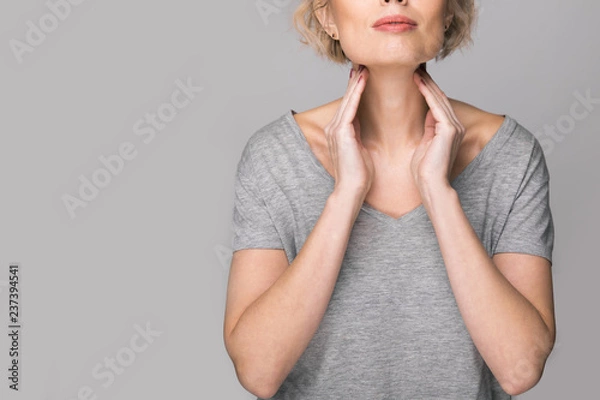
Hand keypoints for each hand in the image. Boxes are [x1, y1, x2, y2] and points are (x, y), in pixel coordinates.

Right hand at [324, 65, 373, 198]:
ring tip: (363, 66)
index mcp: (340, 132)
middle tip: (362, 62)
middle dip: (355, 80)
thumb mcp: (361, 149)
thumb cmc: (360, 174)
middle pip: (347, 98)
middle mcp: (334, 127)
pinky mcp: (341, 131)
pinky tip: (363, 79)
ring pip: (348, 99)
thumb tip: (363, 126)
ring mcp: (335, 129)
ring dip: (356, 81)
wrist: (352, 189)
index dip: (356, 89)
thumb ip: (359, 134)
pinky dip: (357, 92)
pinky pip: (351, 106)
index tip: (364, 74)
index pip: (349, 105)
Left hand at [411, 66, 465, 191]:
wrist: (430, 185)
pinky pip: (436, 105)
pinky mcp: (449, 129)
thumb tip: (426, 113)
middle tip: (415, 65)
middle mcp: (455, 125)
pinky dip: (426, 92)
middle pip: (439, 97)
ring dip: (426, 82)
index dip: (427, 88)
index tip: (415, 75)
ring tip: (415, 68)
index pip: (437, 103)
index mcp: (449, 129)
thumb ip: (428, 128)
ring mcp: (454, 127)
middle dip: (427, 81)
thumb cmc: (425, 170)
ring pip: (438, 98)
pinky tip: (417, 80)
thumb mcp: (425, 143)